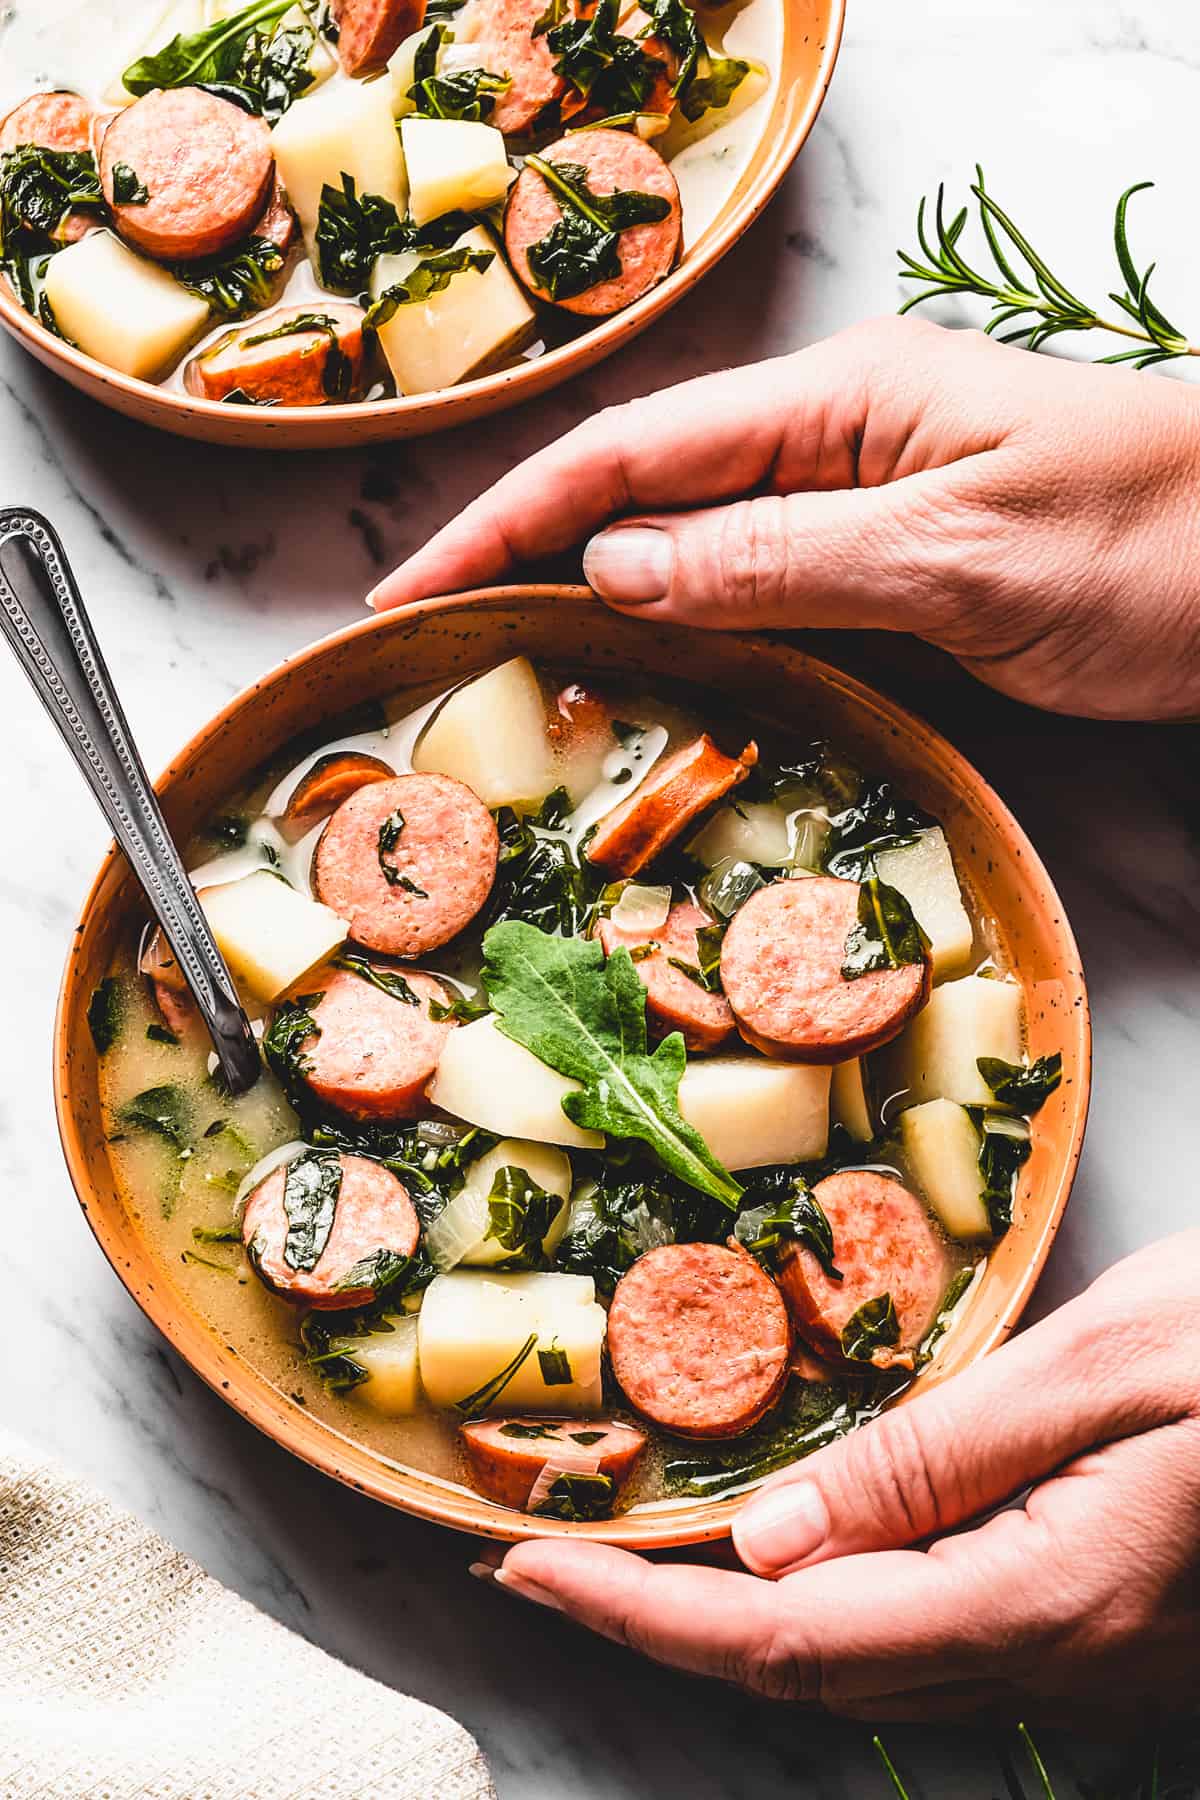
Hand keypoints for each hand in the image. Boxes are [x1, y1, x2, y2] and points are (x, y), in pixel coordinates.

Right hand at [371, 316, 1199, 720]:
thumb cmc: (1152, 545)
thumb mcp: (953, 559)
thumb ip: (777, 558)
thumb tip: (614, 567)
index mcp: (838, 399)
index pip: (629, 453)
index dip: (508, 519)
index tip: (415, 588)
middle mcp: (835, 432)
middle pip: (638, 486)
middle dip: (521, 550)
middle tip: (428, 633)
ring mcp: (863, 492)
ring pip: (688, 536)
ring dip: (588, 588)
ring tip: (497, 652)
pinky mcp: (893, 555)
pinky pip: (753, 578)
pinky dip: (678, 617)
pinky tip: (637, 657)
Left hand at [479, 1234, 1199, 1729]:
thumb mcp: (1110, 1368)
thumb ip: (935, 1466)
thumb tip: (767, 1548)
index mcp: (1042, 1599)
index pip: (782, 1638)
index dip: (640, 1612)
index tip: (527, 1570)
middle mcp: (1051, 1661)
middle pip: (803, 1674)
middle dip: (660, 1624)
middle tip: (550, 1560)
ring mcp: (1081, 1665)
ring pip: (859, 1671)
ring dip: (730, 1623)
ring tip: (632, 1556)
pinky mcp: (1098, 1635)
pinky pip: (925, 1643)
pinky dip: (823, 1606)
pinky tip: (786, 1551)